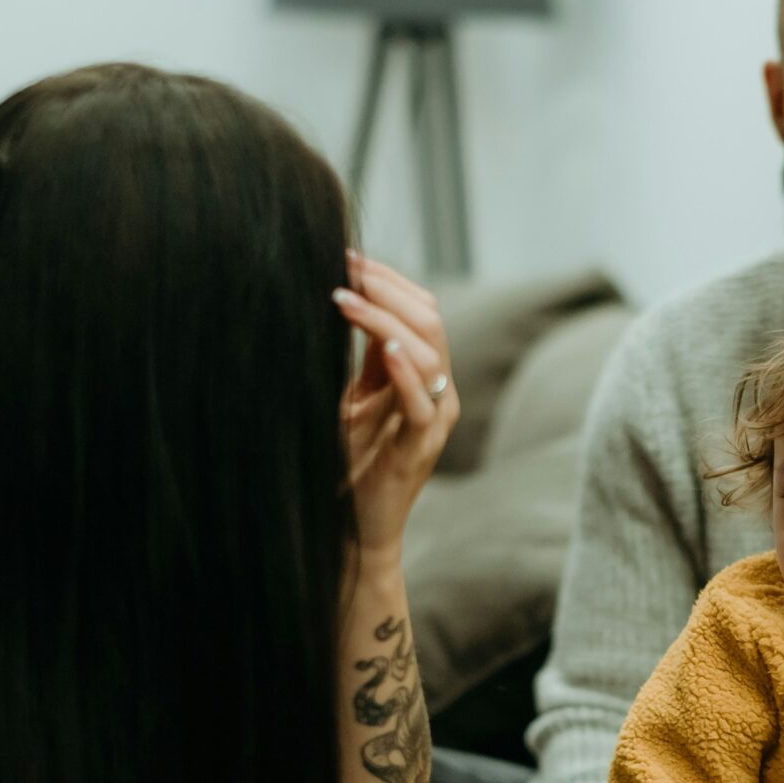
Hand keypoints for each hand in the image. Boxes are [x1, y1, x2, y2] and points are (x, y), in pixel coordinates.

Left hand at [338, 253, 459, 558]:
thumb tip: (347, 299)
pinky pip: (422, 404)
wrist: (355, 527)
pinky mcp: (421, 448)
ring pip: (430, 352)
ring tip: (346, 299)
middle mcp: (439, 391)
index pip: (421, 309)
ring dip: (386, 321)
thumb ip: (365, 358)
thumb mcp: (356, 398)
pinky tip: (388, 348)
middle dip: (386, 288)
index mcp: (426, 374)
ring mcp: (435, 420)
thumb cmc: (352, 463)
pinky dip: (408, 373)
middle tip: (344, 267)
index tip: (345, 255)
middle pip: (430, 321)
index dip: (388, 279)